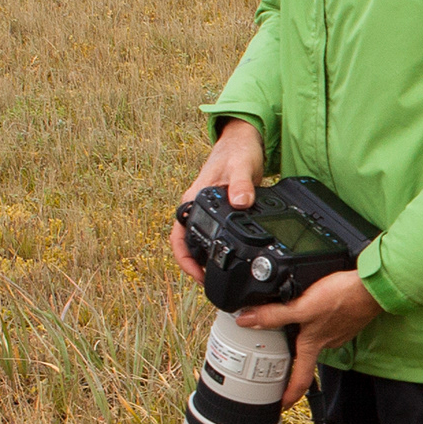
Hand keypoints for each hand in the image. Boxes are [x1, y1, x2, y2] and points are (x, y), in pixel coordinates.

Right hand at [173, 120, 264, 279]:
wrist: (244, 140)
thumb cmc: (239, 150)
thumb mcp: (242, 166)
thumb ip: (241, 183)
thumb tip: (240, 201)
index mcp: (193, 199)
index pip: (178, 236)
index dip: (184, 259)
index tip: (197, 275)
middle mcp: (196, 207)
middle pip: (186, 243)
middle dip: (194, 266)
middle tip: (210, 283)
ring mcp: (207, 210)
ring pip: (199, 241)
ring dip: (205, 259)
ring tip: (220, 276)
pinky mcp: (220, 212)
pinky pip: (213, 234)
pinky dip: (218, 248)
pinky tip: (231, 257)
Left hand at [239, 269, 381, 405]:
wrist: (372, 287)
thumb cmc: (343, 298)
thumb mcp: (303, 307)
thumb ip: (275, 315)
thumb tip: (247, 320)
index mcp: (313, 344)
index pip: (300, 379)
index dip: (290, 396)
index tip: (281, 405)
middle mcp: (326, 342)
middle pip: (306, 356)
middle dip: (294, 358)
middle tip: (279, 356)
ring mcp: (338, 332)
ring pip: (317, 339)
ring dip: (307, 335)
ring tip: (296, 324)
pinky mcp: (345, 320)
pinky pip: (328, 326)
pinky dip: (320, 321)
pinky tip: (317, 310)